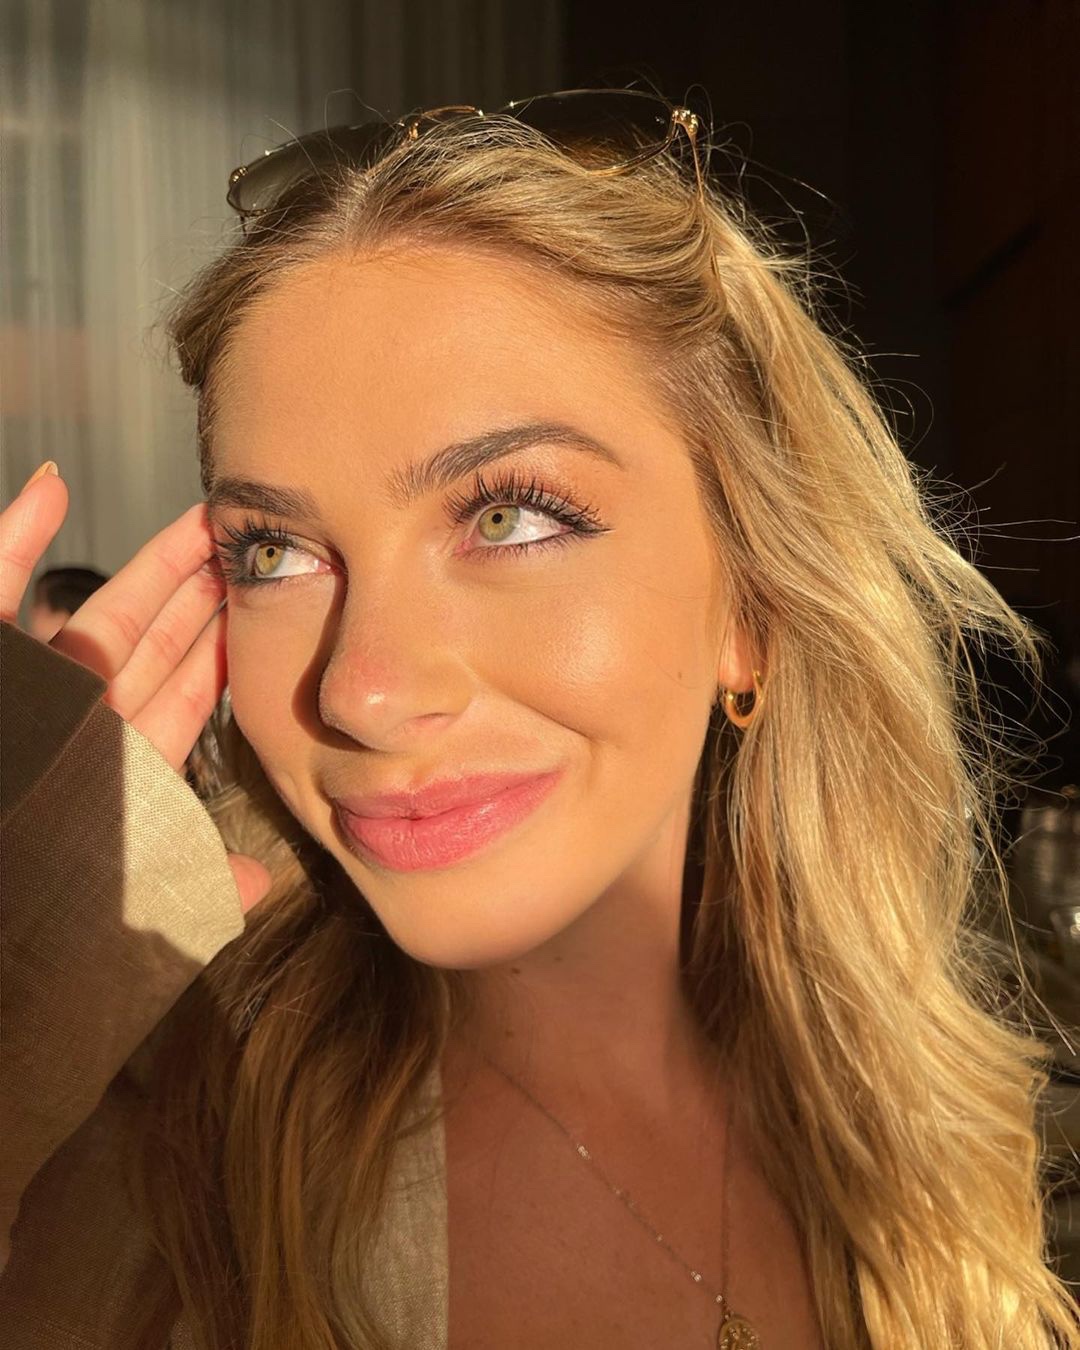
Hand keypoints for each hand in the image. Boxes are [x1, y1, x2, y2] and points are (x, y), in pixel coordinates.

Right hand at [0, 464, 270, 912]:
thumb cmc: (25, 911)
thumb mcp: (122, 902)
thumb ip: (188, 881)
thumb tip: (259, 882)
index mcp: (117, 768)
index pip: (184, 694)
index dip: (221, 646)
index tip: (264, 602)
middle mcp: (78, 726)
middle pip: (152, 641)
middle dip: (199, 592)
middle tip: (247, 542)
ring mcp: (29, 695)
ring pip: (95, 612)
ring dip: (146, 565)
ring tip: (195, 518)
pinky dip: (13, 537)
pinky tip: (50, 486)